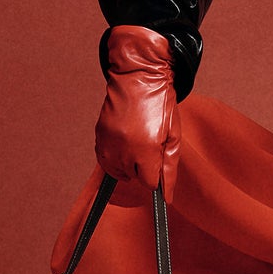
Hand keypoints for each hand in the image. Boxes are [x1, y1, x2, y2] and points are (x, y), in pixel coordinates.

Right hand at [95, 24, 181, 200]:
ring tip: (136, 144)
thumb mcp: (173, 136)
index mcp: (147, 150)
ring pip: (116, 170)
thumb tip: (167, 197)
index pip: (149, 183)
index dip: (155, 175)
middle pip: (132, 177)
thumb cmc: (161, 104)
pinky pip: (104, 159)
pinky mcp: (99, 134)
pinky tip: (123, 142)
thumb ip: (169, 169)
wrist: (139, 76)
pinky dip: (113, 156)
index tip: (158, 164)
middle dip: (142, 168)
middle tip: (149, 146)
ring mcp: (109, 142)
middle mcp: (125, 149)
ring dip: (126, 164)